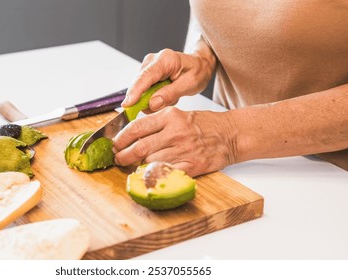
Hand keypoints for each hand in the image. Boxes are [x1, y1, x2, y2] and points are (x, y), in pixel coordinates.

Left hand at [113, 107, 237, 176]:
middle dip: (124, 155)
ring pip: (150, 161)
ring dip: (139, 166)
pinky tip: (150, 174)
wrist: (231, 134)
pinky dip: (155, 175)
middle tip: (119, 159)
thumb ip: (158, 123)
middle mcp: (175, 132)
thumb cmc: (204, 124)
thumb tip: (133, 132)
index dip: (121, 138)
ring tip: (134, 167)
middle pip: (139, 147)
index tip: (115, 144)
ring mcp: (183, 150)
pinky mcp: (191, 166)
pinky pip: (166, 173)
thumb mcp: (179, 114)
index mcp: (170, 116)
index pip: (136, 127)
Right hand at [122, 47, 214, 111]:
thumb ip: (170, 94)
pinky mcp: (145, 72)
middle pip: (139, 83)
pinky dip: (152, 96)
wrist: (199, 64)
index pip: (146, 77)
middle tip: (165, 104)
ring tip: (171, 96)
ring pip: (140, 89)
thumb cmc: (197, 71)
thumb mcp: (190, 84)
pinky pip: (143, 90)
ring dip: (152, 98)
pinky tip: (165, 93)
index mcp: (165, 59)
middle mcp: (153, 60)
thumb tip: (152, 104)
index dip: (135, 91)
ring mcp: (147, 66)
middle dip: (145, 99)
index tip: (127, 105)